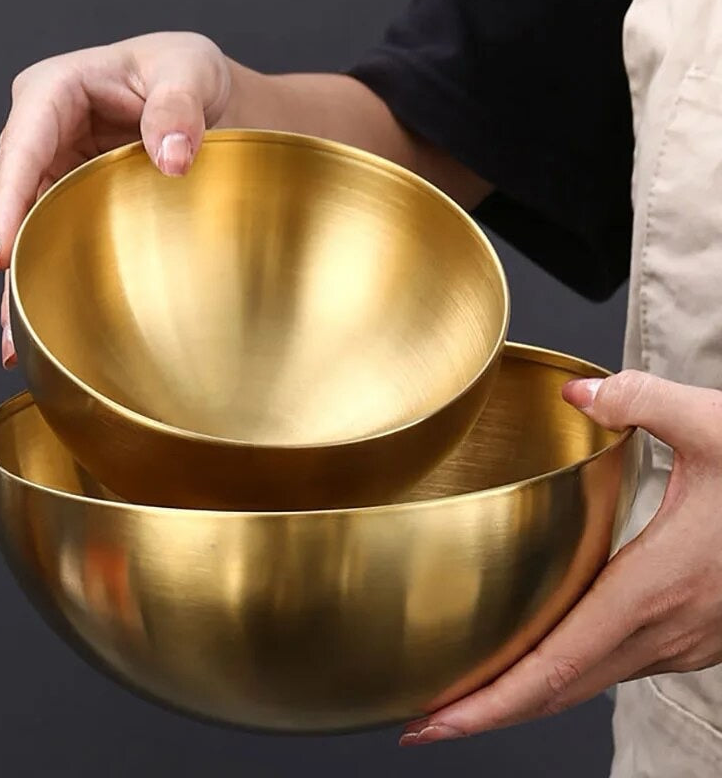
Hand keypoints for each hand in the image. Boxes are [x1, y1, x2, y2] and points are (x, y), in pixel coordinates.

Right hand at [0, 32, 231, 367]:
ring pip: (32, 226)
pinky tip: (44, 319)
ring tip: (18, 336)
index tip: (5, 249)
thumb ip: (179, 108)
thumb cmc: (191, 75)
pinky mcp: (80, 197)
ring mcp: (61, 168)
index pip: (23, 147)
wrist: (215, 101)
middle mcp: (48, 133)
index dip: (9, 199)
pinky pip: (57, 235)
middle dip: (12, 255)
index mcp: (58, 91)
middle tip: (15, 315)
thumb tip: (171, 157)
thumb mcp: (190, 71)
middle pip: (18, 196)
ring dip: (25, 280)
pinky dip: (50, 276)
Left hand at [400, 369, 721, 745]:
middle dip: (487, 712)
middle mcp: (667, 629)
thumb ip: (642, 403)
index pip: (555, 664)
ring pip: (587, 681)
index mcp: (658, 587)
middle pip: (559, 690)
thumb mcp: (718, 427)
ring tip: (467, 693)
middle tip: (424, 720)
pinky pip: (613, 663)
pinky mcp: (693, 633)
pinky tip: (539, 656)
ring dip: (524, 694)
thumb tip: (578, 395)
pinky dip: (564, 672)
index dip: (490, 701)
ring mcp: (683, 640)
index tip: (434, 720)